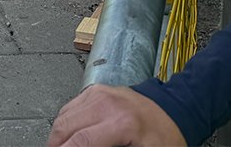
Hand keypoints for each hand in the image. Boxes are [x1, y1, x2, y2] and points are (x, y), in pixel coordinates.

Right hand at [48, 85, 181, 145]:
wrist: (174, 110)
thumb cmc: (164, 137)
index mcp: (121, 123)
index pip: (80, 142)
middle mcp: (107, 103)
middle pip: (65, 127)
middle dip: (56, 144)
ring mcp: (99, 93)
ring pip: (63, 116)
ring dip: (57, 135)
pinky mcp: (95, 89)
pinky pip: (70, 107)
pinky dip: (64, 122)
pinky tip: (68, 135)